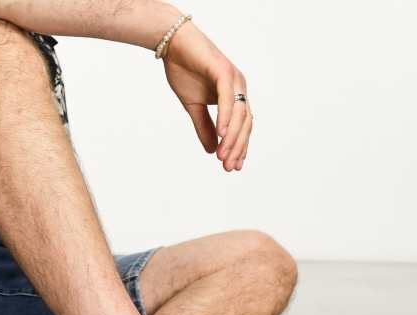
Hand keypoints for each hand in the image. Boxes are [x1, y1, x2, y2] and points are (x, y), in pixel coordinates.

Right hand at [163, 22, 252, 171]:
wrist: (172, 44)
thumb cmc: (184, 70)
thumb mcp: (194, 107)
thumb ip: (204, 127)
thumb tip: (212, 150)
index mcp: (234, 96)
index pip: (242, 127)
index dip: (239, 148)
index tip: (233, 167)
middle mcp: (238, 88)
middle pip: (245, 124)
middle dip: (237, 147)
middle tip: (228, 167)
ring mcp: (233, 79)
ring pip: (239, 114)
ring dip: (232, 137)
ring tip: (223, 156)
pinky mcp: (223, 71)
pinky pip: (228, 98)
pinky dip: (226, 117)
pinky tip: (221, 133)